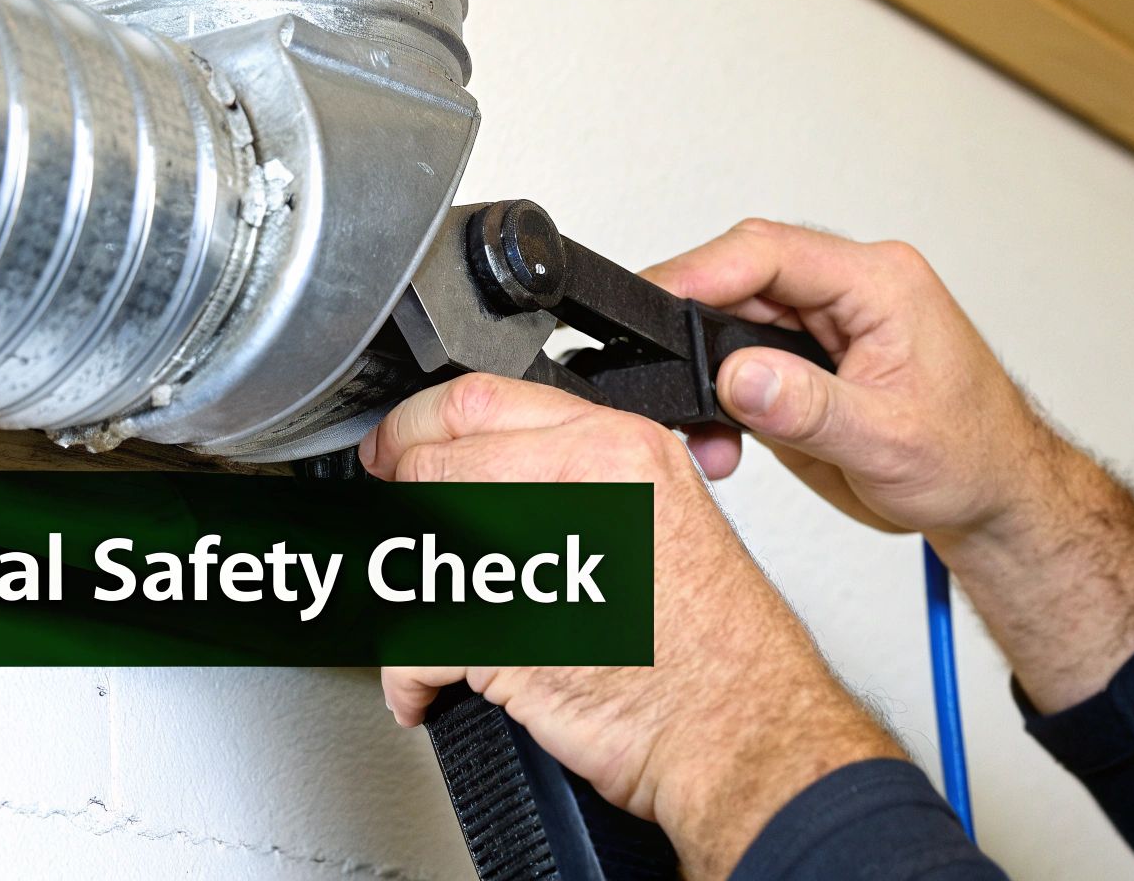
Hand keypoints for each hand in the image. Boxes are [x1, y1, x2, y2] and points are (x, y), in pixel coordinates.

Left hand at [359, 374, 903, 877]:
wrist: (739, 731)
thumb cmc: (714, 645)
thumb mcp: (661, 515)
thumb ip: (579, 478)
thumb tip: (486, 474)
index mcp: (618, 446)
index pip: (477, 401)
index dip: (415, 428)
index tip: (394, 452)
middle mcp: (579, 486)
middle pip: (431, 468)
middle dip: (399, 510)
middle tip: (399, 543)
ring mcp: (540, 556)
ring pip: (413, 548)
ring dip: (405, 597)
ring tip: (426, 622)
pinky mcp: (507, 634)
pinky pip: (413, 639)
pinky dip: (408, 675)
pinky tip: (425, 687)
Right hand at [644, 218, 1058, 542]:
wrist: (995, 498)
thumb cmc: (973, 459)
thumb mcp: (890, 442)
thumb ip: (807, 409)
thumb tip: (738, 376)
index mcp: (881, 284)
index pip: (771, 253)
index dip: (701, 273)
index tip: (655, 304)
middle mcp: (850, 292)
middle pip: (740, 280)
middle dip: (692, 328)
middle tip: (663, 378)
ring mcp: (826, 325)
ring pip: (732, 321)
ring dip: (704, 371)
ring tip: (705, 432)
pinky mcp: (807, 360)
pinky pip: (741, 358)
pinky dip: (718, 397)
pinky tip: (721, 435)